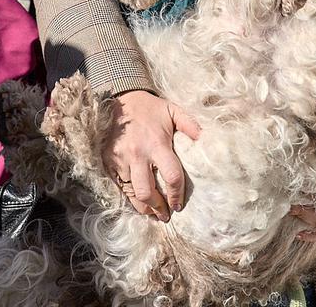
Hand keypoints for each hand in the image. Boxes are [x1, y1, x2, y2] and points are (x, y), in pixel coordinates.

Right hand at [103, 90, 200, 220]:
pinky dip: (130, 198)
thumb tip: (205, 138)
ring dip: (145, 208)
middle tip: (166, 216)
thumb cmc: (151, 108)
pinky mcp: (110, 164)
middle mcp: (138, 155)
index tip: (180, 204)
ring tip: (154, 214)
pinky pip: (121, 188)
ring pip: (133, 194)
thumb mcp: (173, 111)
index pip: (171, 176)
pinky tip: (139, 203)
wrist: (121, 100)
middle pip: (148, 192)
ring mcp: (122, 161)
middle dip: (159, 208)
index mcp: (157, 144)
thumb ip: (190, 125)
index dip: (177, 194)